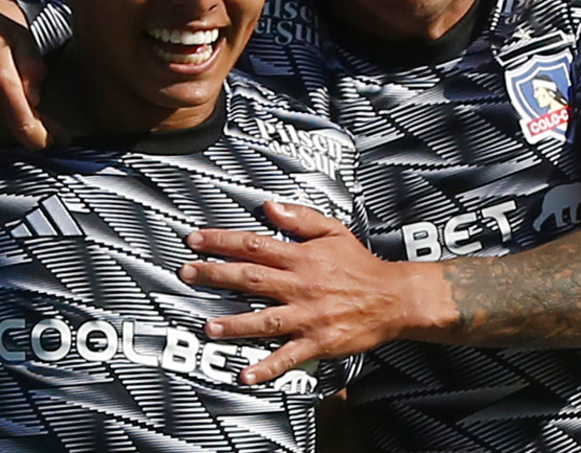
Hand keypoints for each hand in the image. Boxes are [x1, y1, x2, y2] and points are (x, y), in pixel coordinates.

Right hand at [0, 0, 48, 147]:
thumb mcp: (18, 33)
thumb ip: (34, 68)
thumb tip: (35, 101)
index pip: (24, 126)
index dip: (42, 138)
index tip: (56, 139)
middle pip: (5, 133)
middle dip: (23, 131)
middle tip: (39, 124)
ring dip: (0, 129)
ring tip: (9, 113)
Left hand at [179, 202, 427, 384]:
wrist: (393, 298)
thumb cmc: (361, 264)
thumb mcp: (333, 230)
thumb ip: (300, 218)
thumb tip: (269, 206)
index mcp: (301, 257)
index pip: (254, 245)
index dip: (222, 241)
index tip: (196, 240)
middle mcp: (300, 285)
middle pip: (250, 278)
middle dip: (215, 275)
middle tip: (187, 273)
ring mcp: (308, 316)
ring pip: (265, 320)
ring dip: (235, 324)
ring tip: (208, 327)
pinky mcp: (318, 342)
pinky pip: (288, 356)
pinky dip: (267, 367)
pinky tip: (245, 374)